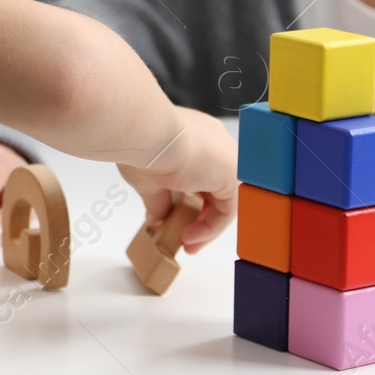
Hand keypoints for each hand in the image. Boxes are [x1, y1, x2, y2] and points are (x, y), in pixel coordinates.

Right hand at [116, 107, 236, 254]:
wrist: (148, 132)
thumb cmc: (142, 145)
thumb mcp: (149, 179)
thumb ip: (158, 199)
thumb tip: (155, 217)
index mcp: (198, 136)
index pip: (202, 174)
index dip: (191, 202)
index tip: (174, 218)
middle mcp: (217, 143)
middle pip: (216, 188)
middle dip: (200, 217)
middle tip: (184, 236)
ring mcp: (227, 157)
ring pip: (224, 200)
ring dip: (206, 225)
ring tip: (187, 242)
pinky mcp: (232, 174)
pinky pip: (227, 210)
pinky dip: (210, 228)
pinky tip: (190, 237)